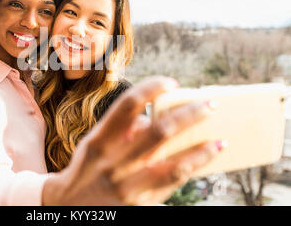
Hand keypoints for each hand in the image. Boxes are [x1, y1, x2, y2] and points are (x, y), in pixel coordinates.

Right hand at [42, 76, 222, 204]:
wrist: (70, 206)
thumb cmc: (86, 168)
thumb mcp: (94, 144)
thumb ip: (119, 129)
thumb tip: (149, 120)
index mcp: (100, 140)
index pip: (128, 104)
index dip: (152, 88)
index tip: (172, 83)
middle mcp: (114, 161)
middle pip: (159, 130)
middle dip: (190, 115)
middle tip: (211, 104)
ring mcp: (127, 185)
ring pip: (174, 164)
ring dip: (201, 150)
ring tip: (220, 139)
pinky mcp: (138, 204)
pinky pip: (171, 184)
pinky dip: (192, 169)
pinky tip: (206, 160)